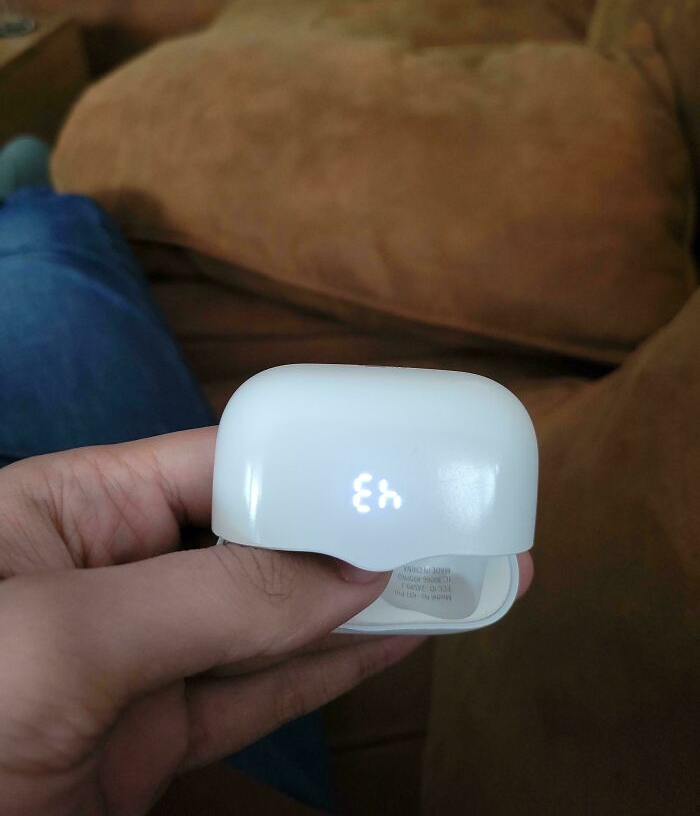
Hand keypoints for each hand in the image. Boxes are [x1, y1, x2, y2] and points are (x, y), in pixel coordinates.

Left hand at [0, 428, 532, 814]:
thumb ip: (211, 597)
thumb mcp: (63, 637)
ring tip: (452, 573)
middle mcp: (108, 574)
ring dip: (363, 603)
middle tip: (444, 521)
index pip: (211, 462)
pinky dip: (334, 668)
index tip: (388, 471)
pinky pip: (260, 691)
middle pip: (253, 540)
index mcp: (69, 511)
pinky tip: (399, 634)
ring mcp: (136, 661)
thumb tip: (346, 572)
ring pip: (271, 619)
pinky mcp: (151, 741)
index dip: (301, 461)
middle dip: (347, 534)